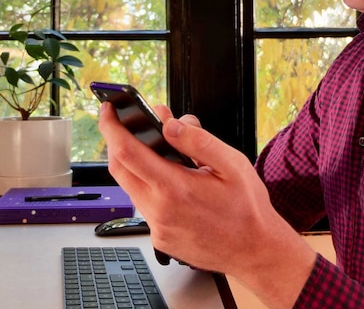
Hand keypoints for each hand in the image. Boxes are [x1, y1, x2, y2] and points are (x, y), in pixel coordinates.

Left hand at [98, 102, 315, 307]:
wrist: (255, 252)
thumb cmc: (247, 210)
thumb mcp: (231, 164)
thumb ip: (198, 141)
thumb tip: (169, 124)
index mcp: (175, 189)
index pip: (127, 152)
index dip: (111, 128)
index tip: (108, 112)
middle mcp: (160, 211)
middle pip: (118, 169)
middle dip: (116, 142)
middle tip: (126, 125)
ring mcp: (158, 228)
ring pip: (130, 188)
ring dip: (134, 165)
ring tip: (158, 152)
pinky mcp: (160, 239)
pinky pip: (144, 206)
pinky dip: (149, 186)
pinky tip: (170, 181)